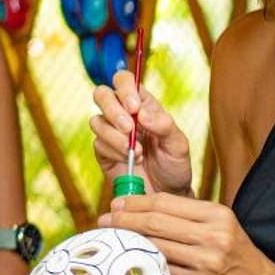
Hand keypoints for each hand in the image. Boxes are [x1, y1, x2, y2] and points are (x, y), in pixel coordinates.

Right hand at [91, 70, 193, 195]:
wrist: (166, 194)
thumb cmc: (174, 165)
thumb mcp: (178, 144)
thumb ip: (164, 125)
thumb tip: (141, 113)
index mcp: (142, 104)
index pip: (124, 80)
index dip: (124, 88)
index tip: (134, 107)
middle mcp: (122, 114)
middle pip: (102, 94)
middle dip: (112, 109)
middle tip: (129, 129)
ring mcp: (110, 133)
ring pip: (96, 120)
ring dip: (114, 136)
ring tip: (137, 152)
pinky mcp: (103, 152)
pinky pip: (98, 144)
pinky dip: (114, 152)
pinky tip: (131, 161)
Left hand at [103, 192, 274, 274]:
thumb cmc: (238, 256)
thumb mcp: (221, 226)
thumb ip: (188, 217)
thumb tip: (143, 209)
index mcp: (217, 214)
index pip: (166, 202)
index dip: (136, 202)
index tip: (118, 203)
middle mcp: (213, 236)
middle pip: (156, 222)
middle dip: (125, 219)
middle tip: (106, 220)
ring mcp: (206, 262)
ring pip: (156, 246)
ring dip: (129, 242)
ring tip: (113, 239)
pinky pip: (164, 270)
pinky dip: (145, 264)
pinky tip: (131, 261)